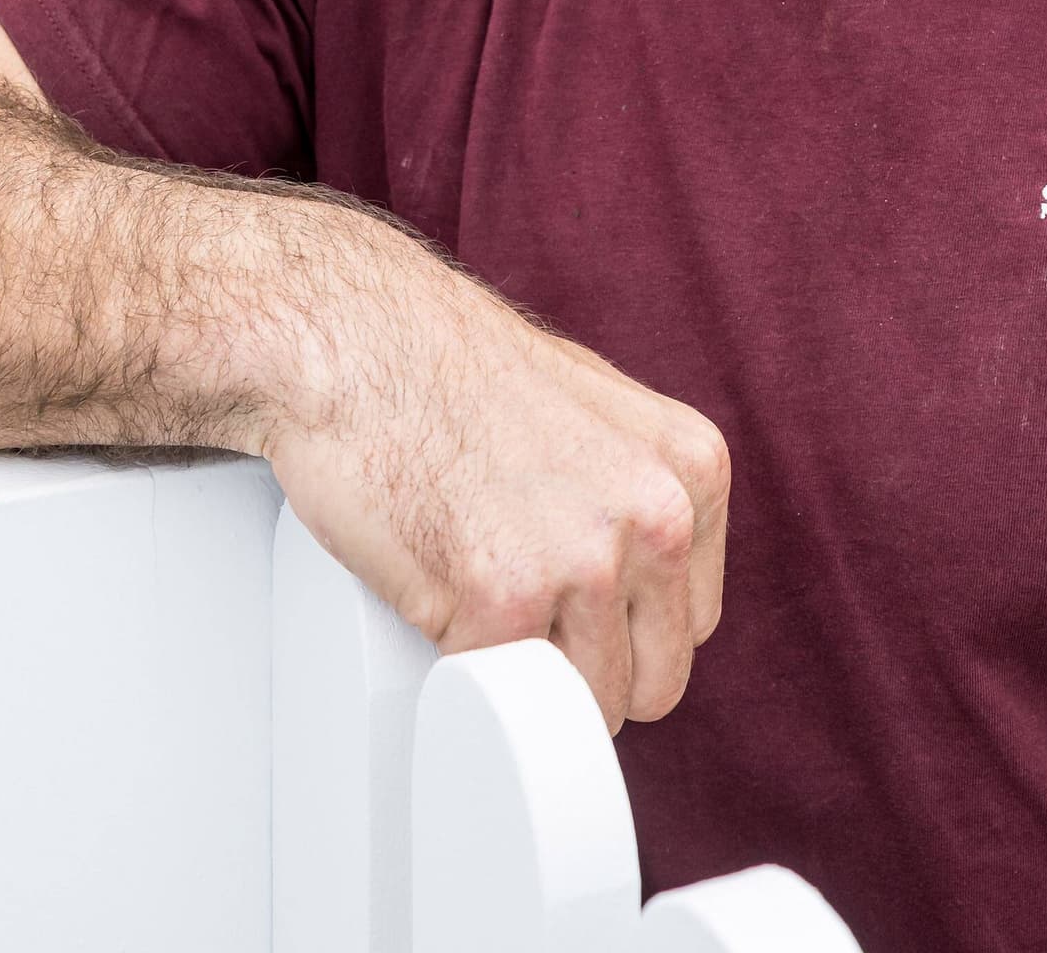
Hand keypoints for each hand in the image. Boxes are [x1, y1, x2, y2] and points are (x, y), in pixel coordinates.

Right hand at [258, 259, 730, 731]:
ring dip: (521, 676)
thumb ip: (632, 490)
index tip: (564, 600)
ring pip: (581, 706)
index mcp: (691, 471)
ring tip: (468, 595)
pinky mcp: (502, 597)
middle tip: (513, 613)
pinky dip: (458, 667)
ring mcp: (585, 560)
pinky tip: (432, 597)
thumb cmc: (448, 368)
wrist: (355, 340)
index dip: (620, 626)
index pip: (690, 620)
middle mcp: (659, 516)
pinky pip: (497, 694)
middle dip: (582, 668)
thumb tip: (639, 582)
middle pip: (653, 678)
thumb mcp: (592, 409)